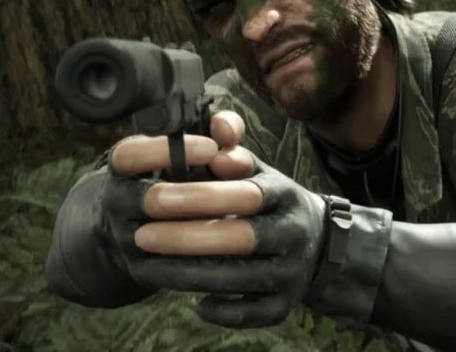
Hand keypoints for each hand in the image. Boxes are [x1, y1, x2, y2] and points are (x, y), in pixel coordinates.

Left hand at [103, 111, 328, 328]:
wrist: (316, 240)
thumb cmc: (268, 199)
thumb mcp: (257, 170)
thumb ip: (232, 152)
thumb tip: (215, 141)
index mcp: (284, 194)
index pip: (244, 194)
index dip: (201, 197)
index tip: (156, 197)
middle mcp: (293, 232)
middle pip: (242, 238)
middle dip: (186, 238)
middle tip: (139, 236)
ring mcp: (292, 271)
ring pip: (240, 279)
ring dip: (191, 275)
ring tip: (148, 268)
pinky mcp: (286, 303)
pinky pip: (254, 313)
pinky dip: (224, 311)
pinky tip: (194, 303)